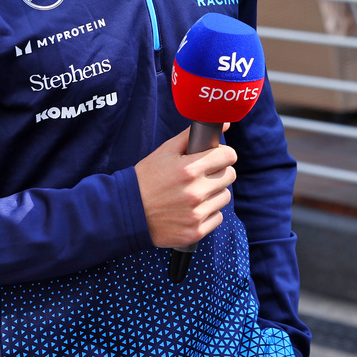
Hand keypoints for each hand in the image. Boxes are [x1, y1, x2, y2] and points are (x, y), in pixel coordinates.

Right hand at [135, 126, 236, 248]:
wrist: (126, 212)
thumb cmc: (146, 178)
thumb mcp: (165, 152)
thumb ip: (192, 136)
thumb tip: (223, 125)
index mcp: (188, 169)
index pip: (229, 156)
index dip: (224, 154)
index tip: (217, 157)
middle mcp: (195, 192)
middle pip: (230, 176)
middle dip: (219, 172)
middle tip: (204, 175)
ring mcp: (196, 214)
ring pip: (225, 197)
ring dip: (214, 193)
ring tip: (195, 193)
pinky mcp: (195, 232)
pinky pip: (218, 217)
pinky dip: (208, 213)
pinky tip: (192, 209)